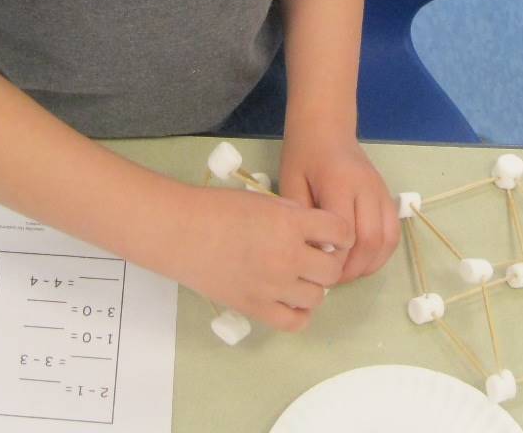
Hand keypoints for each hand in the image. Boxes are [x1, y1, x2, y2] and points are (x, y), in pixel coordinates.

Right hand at [168, 184, 351, 332]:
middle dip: (328, 263)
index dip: (341, 234)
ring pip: (318, 297)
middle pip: (332, 270)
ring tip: (298, 278)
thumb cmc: (217, 209)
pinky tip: (290, 300)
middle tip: (315, 258)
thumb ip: (295, 216)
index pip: (340, 232)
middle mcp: (288, 256)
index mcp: (291, 223)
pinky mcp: (255, 308)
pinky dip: (299, 313)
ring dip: (313, 287)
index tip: (333, 236)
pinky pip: (294, 322)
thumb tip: (318, 233)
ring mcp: (272, 286)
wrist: (181, 232)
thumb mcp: (264, 201)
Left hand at [279, 128, 399, 284]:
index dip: (333, 259)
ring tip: (347, 273)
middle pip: (371, 240)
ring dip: (370, 264)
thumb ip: (303, 219)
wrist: (327, 127)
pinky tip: (362, 260)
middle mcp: (367, 188)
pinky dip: (381, 253)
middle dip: (352, 268)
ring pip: (388, 240)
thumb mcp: (290, 183)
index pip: (345, 233)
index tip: (315, 269)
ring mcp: (382, 192)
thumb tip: (314, 255)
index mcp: (340, 183)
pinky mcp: (388, 196)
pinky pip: (393, 232)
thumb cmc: (303, 155)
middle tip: (331, 279)